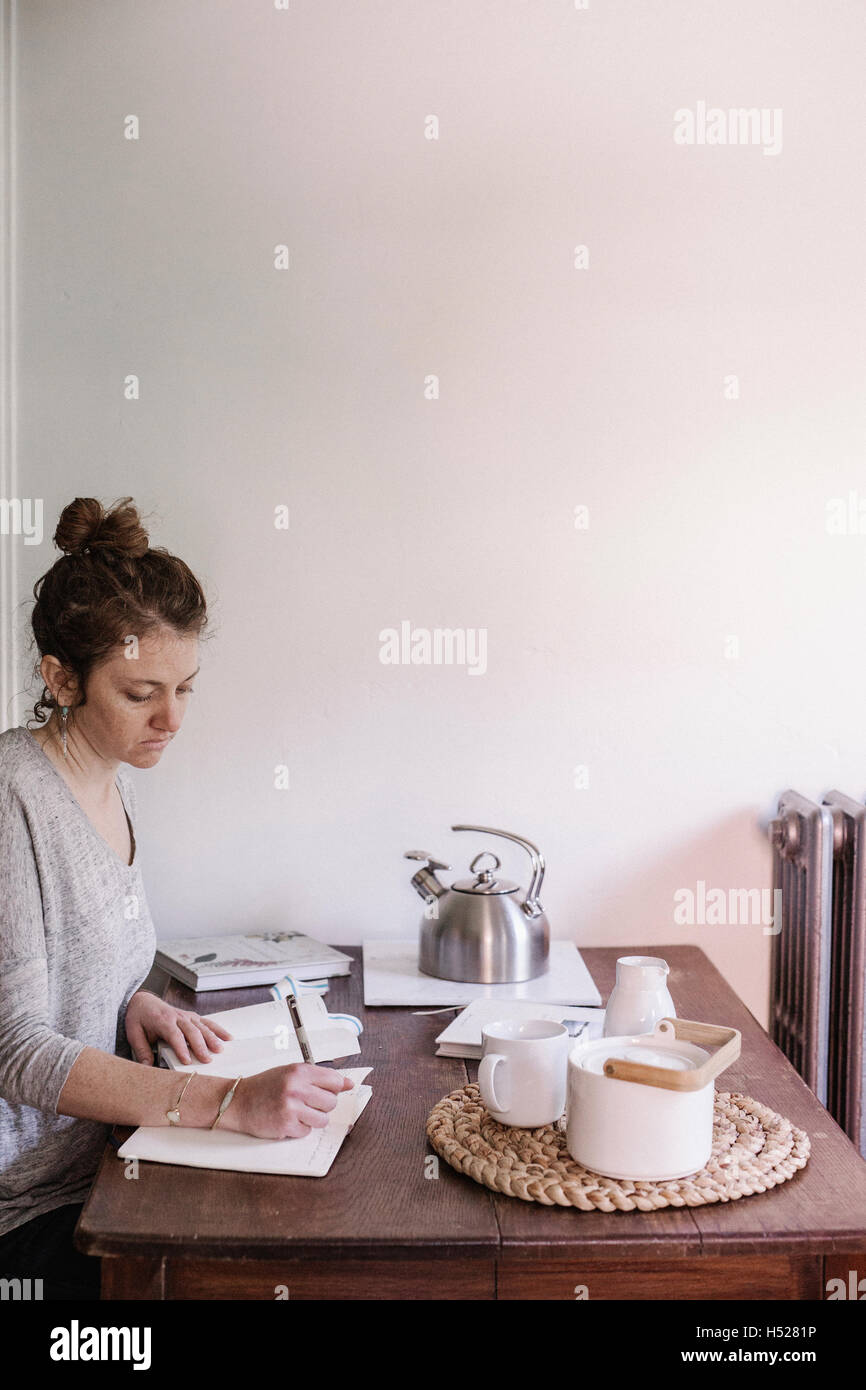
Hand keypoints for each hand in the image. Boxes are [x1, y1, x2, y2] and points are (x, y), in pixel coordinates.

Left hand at [124, 990, 232, 1065]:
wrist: (142, 1001)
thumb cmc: (138, 1018)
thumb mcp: (133, 1034)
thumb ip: (141, 1050)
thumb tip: (146, 1067)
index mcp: (162, 1020)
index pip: (174, 1035)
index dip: (182, 1048)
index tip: (188, 1061)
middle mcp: (177, 1016)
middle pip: (191, 1031)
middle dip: (201, 1046)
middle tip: (207, 1060)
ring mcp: (186, 1015)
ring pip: (202, 1026)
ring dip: (212, 1038)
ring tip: (220, 1050)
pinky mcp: (192, 1016)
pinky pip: (207, 1022)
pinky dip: (218, 1029)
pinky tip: (227, 1037)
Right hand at [220, 1062, 354, 1139]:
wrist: (238, 1101)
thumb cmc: (265, 1086)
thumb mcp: (291, 1073)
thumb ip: (319, 1077)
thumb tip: (348, 1084)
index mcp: (300, 1071)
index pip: (335, 1081)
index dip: (334, 1089)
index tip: (329, 1092)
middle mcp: (297, 1088)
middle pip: (331, 1102)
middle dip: (322, 1105)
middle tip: (307, 1103)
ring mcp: (291, 1107)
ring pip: (322, 1119)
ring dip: (312, 1119)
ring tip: (298, 1113)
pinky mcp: (286, 1125)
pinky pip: (306, 1131)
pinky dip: (299, 1129)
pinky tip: (287, 1120)